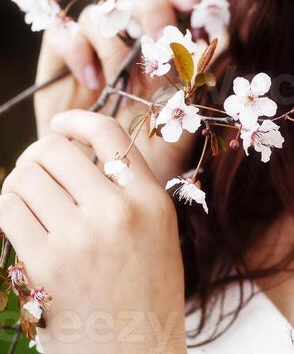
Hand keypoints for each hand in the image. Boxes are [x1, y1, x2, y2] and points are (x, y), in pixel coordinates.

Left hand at [0, 110, 187, 353]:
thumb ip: (127, 189)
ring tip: (25, 194)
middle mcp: (118, 212)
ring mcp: (79, 239)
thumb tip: (75, 150)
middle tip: (36, 168)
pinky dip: (7, 207)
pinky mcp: (44, 266)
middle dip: (38, 153)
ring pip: (27, 178)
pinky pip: (10, 211)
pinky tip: (16, 217)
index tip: (60, 123)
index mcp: (150, 199)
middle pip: (58, 150)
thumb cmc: (145, 294)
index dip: (77, 120)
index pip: (108, 134)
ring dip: (18, 180)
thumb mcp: (157, 230)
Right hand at [33, 0, 210, 186]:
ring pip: (99, 13)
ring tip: (122, 78)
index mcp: (166, 41)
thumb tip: (226, 41)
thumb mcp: (186, 120)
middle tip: (160, 38)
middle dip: (153, 10)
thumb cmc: (154, 152)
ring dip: (113, 39)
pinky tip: (92, 82)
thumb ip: (203, 80)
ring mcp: (94, 48)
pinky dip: (77, 52)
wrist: (106, 184)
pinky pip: (61, 35)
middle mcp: (131, 38)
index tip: (191, 4)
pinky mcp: (60, 63)